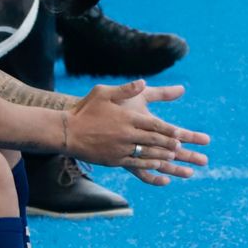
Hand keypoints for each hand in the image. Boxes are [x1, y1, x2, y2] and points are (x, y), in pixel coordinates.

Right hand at [65, 79, 210, 184]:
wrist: (65, 132)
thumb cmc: (85, 110)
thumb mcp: (103, 92)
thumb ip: (126, 89)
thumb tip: (143, 82)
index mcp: (127, 118)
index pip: (154, 125)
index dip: (168, 130)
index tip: (181, 133)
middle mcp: (126, 134)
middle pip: (153, 140)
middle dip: (169, 144)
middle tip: (182, 148)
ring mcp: (119, 149)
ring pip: (146, 154)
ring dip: (162, 156)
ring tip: (174, 157)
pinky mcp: (113, 160)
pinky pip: (134, 164)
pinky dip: (148, 165)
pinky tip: (158, 166)